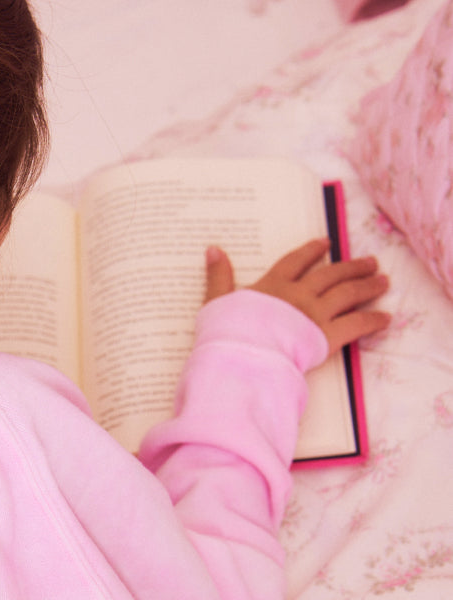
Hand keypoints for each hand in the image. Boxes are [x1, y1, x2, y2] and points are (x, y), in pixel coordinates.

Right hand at [204, 238, 390, 356]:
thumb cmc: (227, 333)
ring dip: (367, 285)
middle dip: (352, 266)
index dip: (311, 251)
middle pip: (330, 274)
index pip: (296, 262)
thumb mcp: (217, 301)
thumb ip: (218, 276)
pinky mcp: (327, 336)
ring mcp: (315, 314)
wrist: (242, 356)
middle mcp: (299, 294)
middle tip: (370, 262)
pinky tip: (386, 318)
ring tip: (383, 280)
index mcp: (273, 285)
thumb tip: (214, 249)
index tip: (325, 243)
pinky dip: (373, 320)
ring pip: (348, 293)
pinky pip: (356, 324)